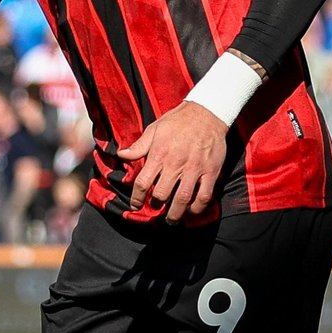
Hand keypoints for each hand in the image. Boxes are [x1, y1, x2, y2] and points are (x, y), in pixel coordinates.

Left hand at [117, 101, 227, 222]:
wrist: (207, 112)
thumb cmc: (178, 121)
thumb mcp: (154, 130)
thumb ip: (138, 146)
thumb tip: (121, 154)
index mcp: (158, 155)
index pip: (142, 183)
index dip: (137, 198)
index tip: (135, 205)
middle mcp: (175, 164)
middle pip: (161, 194)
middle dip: (156, 205)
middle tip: (156, 209)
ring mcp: (194, 169)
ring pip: (182, 199)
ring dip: (175, 214)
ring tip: (172, 219)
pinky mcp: (210, 172)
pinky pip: (204, 196)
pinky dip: (197, 208)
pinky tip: (192, 211)